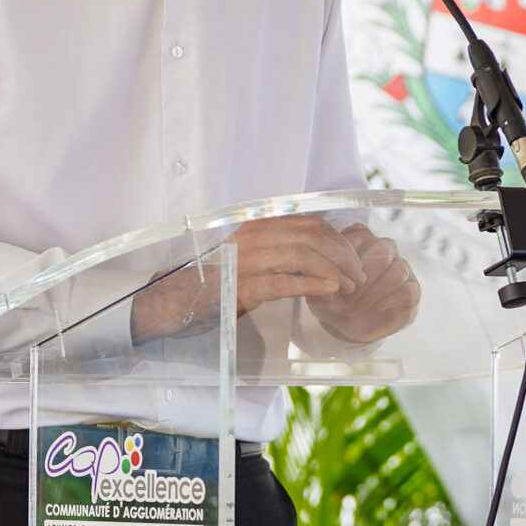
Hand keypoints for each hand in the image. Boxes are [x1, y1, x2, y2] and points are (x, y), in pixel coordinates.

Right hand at [125, 216, 409, 340]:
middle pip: (312, 236)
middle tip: (359, 276)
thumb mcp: (244, 255)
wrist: (166, 302)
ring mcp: (244, 261)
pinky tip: (330, 290)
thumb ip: (274, 247)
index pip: (308, 223)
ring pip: (304, 255)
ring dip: (335, 270)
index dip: (338, 239)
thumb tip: (316, 249)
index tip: (354, 257)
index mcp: (253, 225)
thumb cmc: (208, 281)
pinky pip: (285, 282)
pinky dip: (313, 284)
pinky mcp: (240, 288)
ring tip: (350, 286)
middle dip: (344, 255)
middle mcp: (249, 236)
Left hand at [306, 224, 420, 344]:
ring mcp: (402, 267)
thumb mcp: (319, 290)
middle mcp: (384, 248)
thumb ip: (318, 281)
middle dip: (361, 277)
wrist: (348, 324)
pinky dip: (386, 302)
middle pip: (381, 250)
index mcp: (361, 238)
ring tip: (353, 308)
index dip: (345, 260)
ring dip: (372, 292)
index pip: (358, 236)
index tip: (332, 281)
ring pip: (397, 271)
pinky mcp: (412, 289)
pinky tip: (371, 310)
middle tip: (344, 297)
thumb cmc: (333, 299)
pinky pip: (406, 290)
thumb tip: (321, 278)